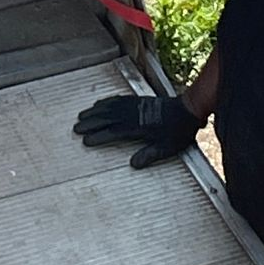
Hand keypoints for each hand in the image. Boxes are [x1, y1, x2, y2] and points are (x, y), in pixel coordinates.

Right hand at [72, 92, 200, 167]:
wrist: (188, 110)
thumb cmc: (178, 131)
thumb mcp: (167, 148)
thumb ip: (150, 155)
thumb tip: (133, 164)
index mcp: (139, 127)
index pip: (114, 132)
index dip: (99, 136)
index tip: (86, 141)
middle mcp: (134, 114)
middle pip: (107, 118)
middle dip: (90, 123)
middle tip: (76, 128)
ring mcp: (134, 105)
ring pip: (110, 107)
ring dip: (94, 111)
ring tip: (81, 116)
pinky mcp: (137, 100)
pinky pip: (117, 99)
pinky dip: (106, 102)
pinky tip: (99, 104)